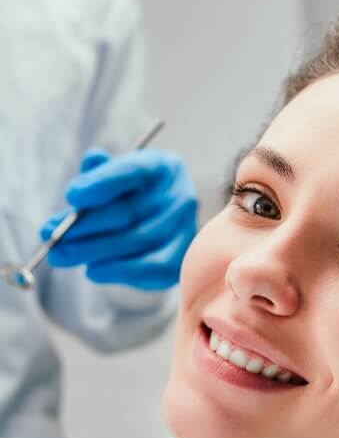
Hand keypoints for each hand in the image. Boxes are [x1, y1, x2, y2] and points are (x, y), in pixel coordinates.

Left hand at [40, 148, 197, 289]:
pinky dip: (119, 271)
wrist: (161, 225)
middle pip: (130, 211)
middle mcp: (180, 195)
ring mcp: (186, 228)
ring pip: (137, 240)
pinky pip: (151, 267)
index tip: (70, 196)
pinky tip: (93, 270)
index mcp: (161, 166)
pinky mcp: (182, 257)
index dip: (101, 183)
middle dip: (86, 226)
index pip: (132, 170)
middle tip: (54, 237)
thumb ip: (98, 175)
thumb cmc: (130, 197)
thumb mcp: (113, 178)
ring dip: (95, 251)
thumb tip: (86, 175)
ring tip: (63, 256)